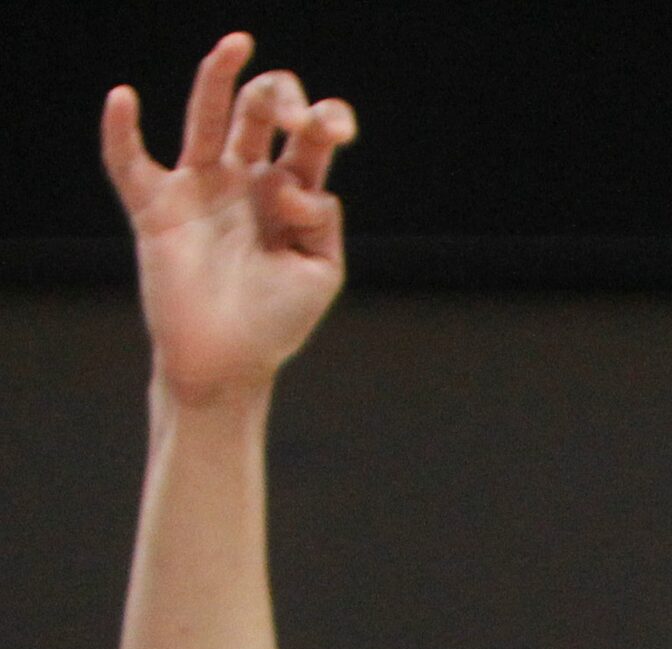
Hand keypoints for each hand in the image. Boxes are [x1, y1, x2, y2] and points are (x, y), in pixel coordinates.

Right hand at [102, 33, 358, 402]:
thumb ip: (321, 221)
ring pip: (205, 120)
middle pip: (258, 114)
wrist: (229, 363)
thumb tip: (298, 181)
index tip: (335, 129)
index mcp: (289, 194)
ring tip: (235, 46)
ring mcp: (200, 190)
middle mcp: (244, 181)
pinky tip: (124, 98)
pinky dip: (121, 131)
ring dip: (218, 81)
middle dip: (279, 98)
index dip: (324, 121)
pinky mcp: (157, 208)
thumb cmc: (277, 321)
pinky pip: (129, 162)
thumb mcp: (321, 272)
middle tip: (293, 114)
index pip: (308, 140)